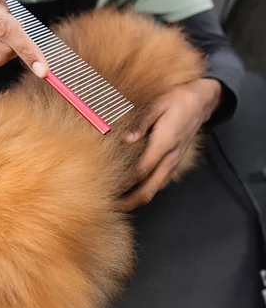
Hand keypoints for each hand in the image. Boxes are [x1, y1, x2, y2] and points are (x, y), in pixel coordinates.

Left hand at [119, 79, 221, 210]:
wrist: (201, 101)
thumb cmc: (177, 100)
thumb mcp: (157, 104)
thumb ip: (141, 123)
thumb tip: (125, 139)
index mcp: (164, 144)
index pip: (141, 171)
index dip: (123, 184)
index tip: (106, 189)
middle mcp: (170, 158)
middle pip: (148, 190)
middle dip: (129, 202)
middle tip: (108, 207)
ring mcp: (173, 163)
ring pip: (154, 190)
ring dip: (136, 199)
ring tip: (116, 202)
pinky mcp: (173, 163)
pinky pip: (158, 183)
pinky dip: (144, 191)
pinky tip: (130, 191)